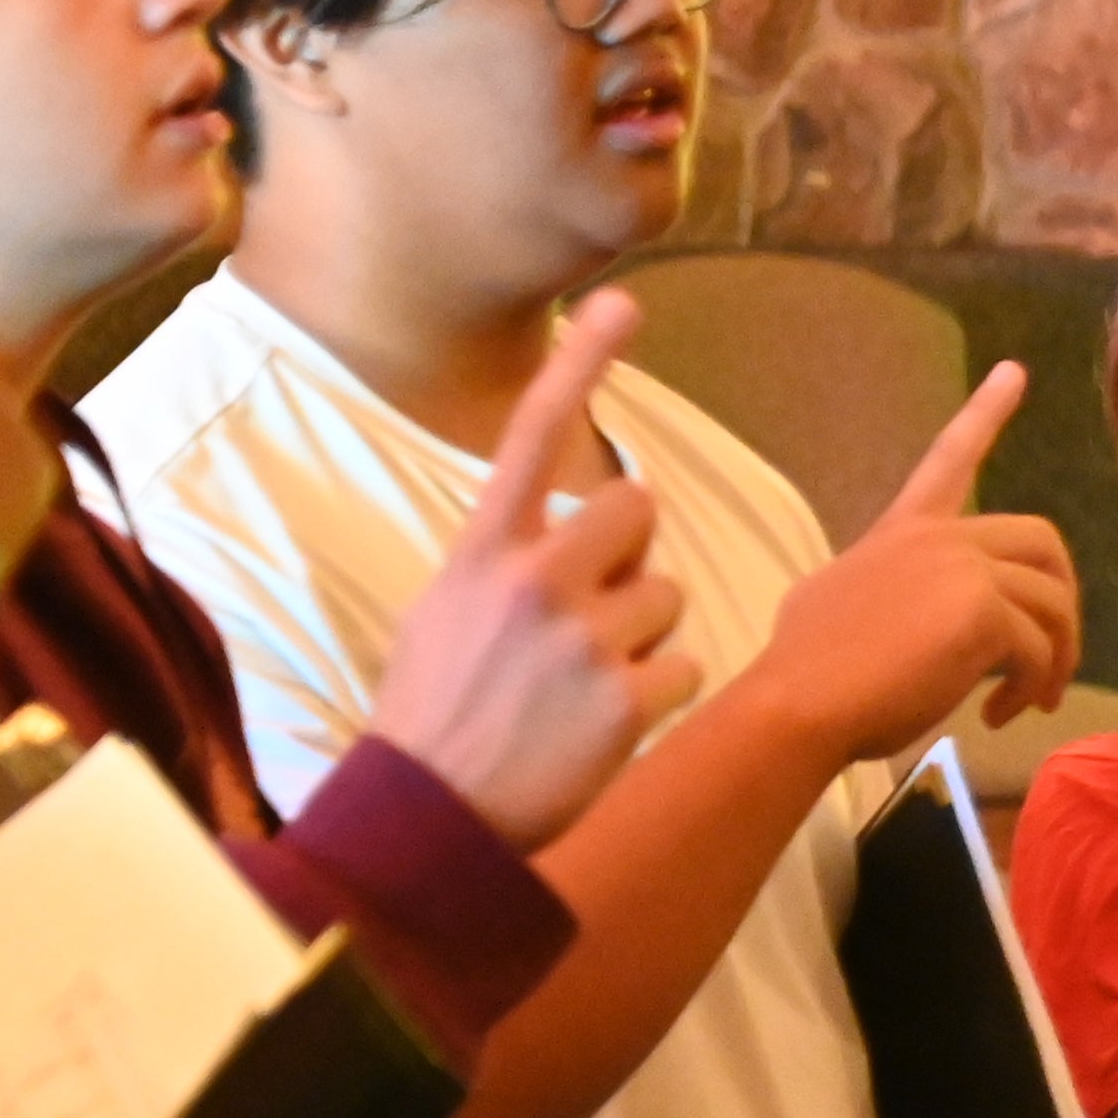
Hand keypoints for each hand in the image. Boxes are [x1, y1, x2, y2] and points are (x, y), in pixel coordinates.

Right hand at [362, 292, 695, 845]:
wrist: (432, 815)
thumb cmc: (437, 711)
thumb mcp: (448, 611)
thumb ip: (511, 558)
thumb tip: (572, 527)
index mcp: (483, 552)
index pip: (536, 436)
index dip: (581, 365)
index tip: (622, 302)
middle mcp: (534, 580)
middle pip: (639, 510)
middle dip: (633, 552)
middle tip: (591, 612)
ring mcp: (583, 638)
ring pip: (670, 594)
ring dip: (646, 635)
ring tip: (584, 684)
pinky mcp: (628, 697)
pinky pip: (686, 666)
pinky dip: (660, 695)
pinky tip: (605, 724)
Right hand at [757, 363, 1076, 762]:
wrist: (796, 703)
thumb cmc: (810, 670)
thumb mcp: (843, 603)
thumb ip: (889, 590)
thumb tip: (908, 621)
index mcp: (902, 531)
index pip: (949, 457)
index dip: (985, 412)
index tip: (1016, 371)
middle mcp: (938, 539)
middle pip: (1043, 543)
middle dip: (1062, 602)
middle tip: (1048, 659)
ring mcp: (962, 570)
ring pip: (1052, 605)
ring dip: (1055, 660)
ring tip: (1029, 701)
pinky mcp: (983, 613)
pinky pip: (1038, 649)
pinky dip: (1032, 686)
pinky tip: (998, 714)